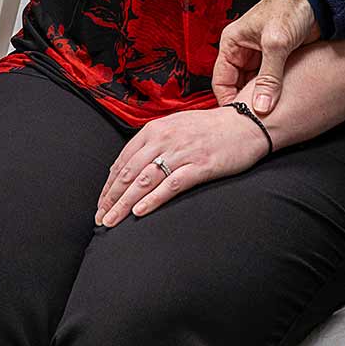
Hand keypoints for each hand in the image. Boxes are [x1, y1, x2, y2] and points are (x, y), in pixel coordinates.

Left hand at [94, 107, 270, 226]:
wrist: (244, 123)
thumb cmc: (209, 128)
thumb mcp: (174, 127)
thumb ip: (152, 144)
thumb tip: (130, 166)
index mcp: (154, 130)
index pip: (123, 161)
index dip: (109, 185)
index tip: (101, 203)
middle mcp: (164, 139)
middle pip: (128, 173)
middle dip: (111, 199)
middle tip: (100, 218)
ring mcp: (181, 153)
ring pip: (144, 181)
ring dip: (124, 204)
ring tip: (111, 221)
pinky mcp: (200, 166)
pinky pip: (171, 185)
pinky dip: (153, 199)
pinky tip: (140, 212)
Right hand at [211, 0, 320, 115]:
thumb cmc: (289, 7)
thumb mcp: (276, 44)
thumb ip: (269, 77)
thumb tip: (261, 106)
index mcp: (232, 43)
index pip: (221, 80)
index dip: (228, 100)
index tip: (240, 118)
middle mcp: (243, 51)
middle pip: (237, 86)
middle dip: (246, 102)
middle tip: (256, 120)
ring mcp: (260, 58)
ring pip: (255, 86)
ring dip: (262, 98)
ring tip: (269, 114)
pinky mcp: (277, 61)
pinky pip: (271, 83)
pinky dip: (275, 93)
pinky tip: (281, 103)